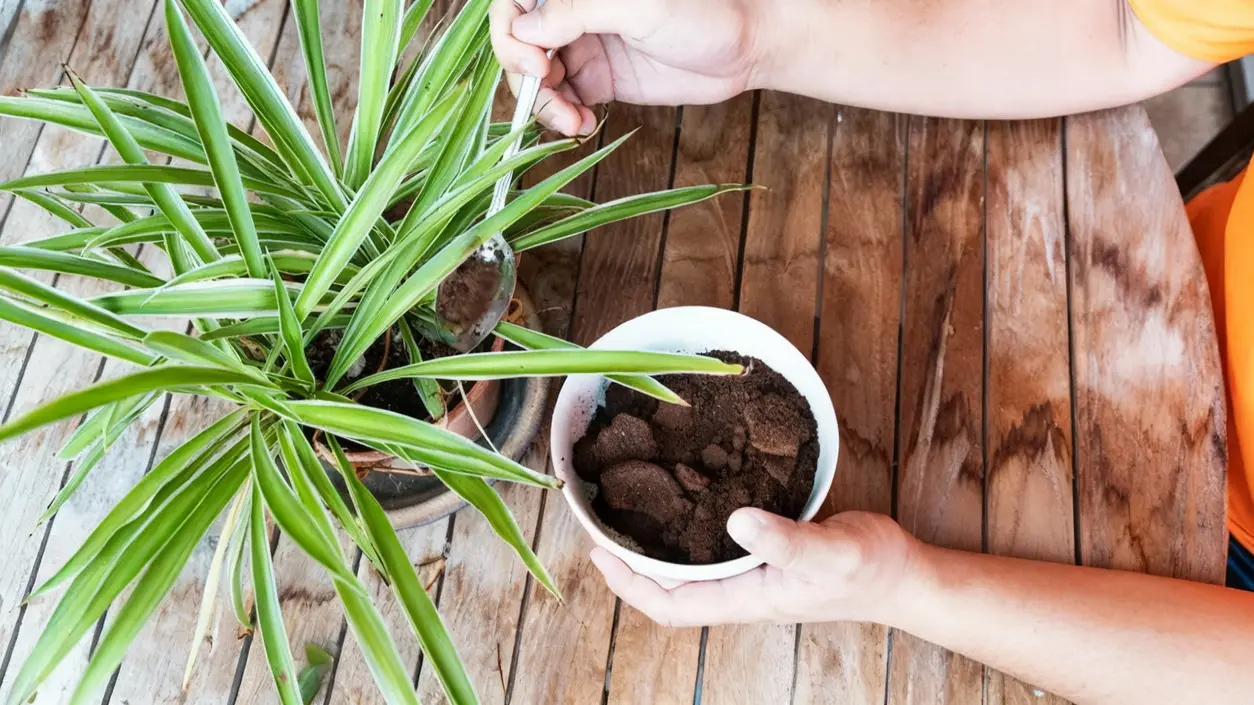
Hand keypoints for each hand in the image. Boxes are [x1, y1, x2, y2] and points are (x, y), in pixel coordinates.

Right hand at [488, 0, 764, 134]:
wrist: (746, 46)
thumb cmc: (701, 11)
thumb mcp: (637, 7)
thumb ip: (577, 13)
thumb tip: (523, 30)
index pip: (515, 0)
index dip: (510, 30)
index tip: (534, 58)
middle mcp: (575, 11)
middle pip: (518, 41)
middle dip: (523, 71)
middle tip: (549, 91)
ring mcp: (585, 45)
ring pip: (535, 76)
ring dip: (542, 102)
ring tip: (571, 121)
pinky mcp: (599, 80)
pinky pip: (561, 99)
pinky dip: (561, 115)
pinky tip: (581, 125)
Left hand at [589, 509, 918, 627]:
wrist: (903, 573)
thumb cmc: (869, 570)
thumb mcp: (829, 552)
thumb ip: (785, 539)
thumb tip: (736, 522)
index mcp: (746, 597)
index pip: (672, 605)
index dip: (630, 585)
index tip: (599, 553)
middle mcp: (741, 586)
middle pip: (670, 585)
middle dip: (631, 560)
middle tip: (601, 520)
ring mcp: (753, 569)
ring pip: (690, 563)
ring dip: (657, 541)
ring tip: (630, 504)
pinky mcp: (767, 547)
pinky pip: (715, 540)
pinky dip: (691, 522)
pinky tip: (688, 491)